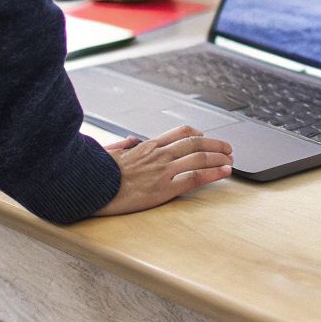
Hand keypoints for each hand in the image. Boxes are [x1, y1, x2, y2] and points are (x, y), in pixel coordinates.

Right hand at [92, 125, 233, 215]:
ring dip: (219, 157)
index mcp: (147, 146)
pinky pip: (194, 178)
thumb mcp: (107, 152)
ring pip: (200, 157)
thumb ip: (121, 146)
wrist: (89, 187)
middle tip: (228, 148)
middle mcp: (158, 154)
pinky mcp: (163, 188)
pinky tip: (224, 172)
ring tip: (231, 160)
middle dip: (216, 144)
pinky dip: (213, 173)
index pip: (179, 132)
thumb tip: (128, 141)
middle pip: (196, 142)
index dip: (197, 133)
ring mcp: (162, 170)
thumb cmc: (96, 173)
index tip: (205, 136)